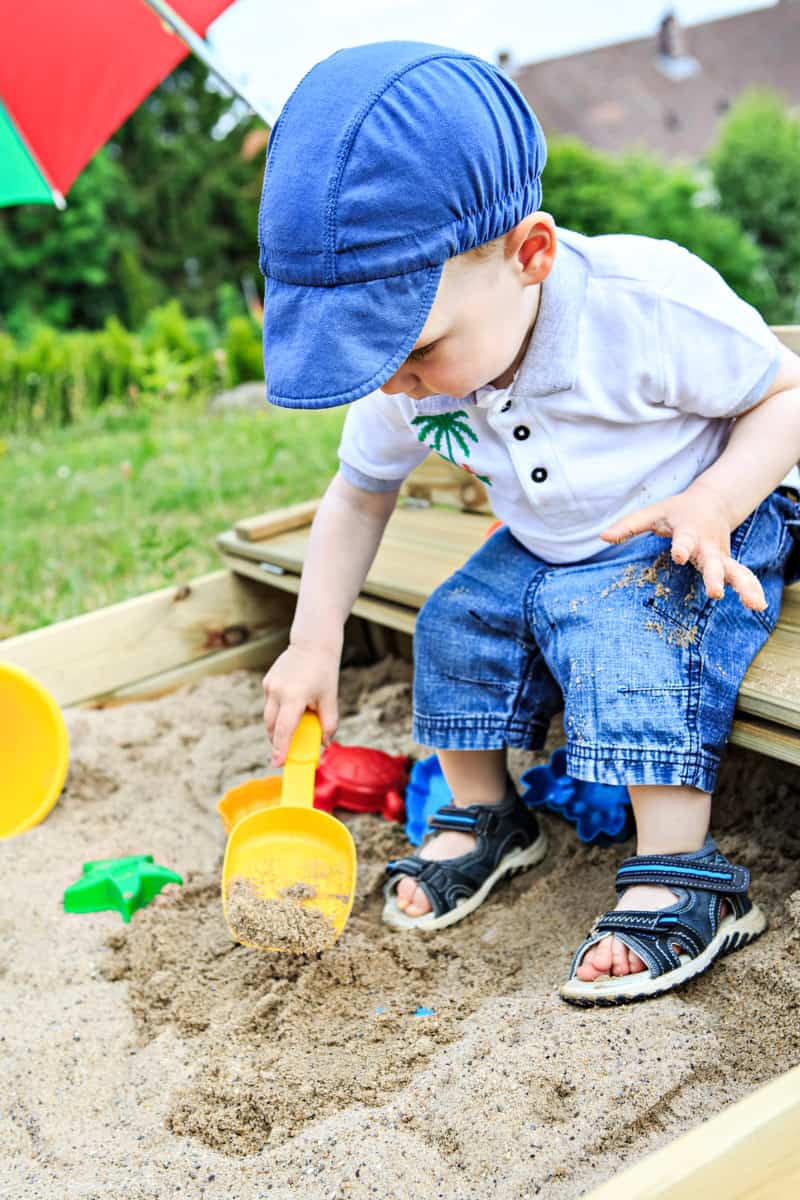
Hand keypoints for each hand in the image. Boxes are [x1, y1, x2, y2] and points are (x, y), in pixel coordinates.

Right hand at [262, 641, 340, 765]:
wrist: (313, 644)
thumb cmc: (324, 672)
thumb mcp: (330, 698)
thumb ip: (329, 723)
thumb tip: (324, 744)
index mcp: (295, 696)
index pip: (284, 729)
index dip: (280, 749)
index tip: (278, 763)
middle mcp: (278, 691)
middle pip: (272, 727)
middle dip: (277, 741)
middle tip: (285, 752)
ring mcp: (270, 685)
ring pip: (269, 716)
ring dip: (277, 727)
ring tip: (291, 729)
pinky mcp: (267, 681)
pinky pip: (270, 704)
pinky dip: (278, 711)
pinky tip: (290, 707)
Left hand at [601, 482, 766, 610]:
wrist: (712, 502)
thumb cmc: (676, 511)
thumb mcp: (652, 513)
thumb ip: (629, 526)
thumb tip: (603, 537)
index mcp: (689, 531)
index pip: (684, 539)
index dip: (682, 547)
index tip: (680, 555)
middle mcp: (708, 545)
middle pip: (713, 561)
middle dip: (714, 576)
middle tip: (715, 592)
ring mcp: (720, 555)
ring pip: (735, 571)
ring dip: (744, 587)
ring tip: (754, 605)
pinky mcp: (728, 564)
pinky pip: (742, 577)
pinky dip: (752, 589)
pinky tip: (758, 606)